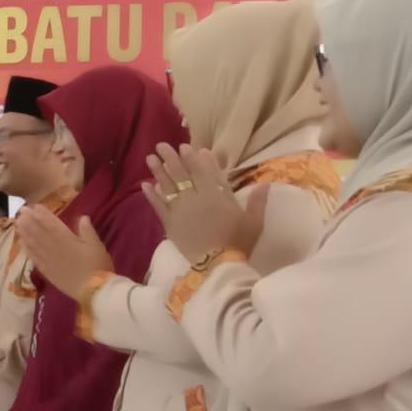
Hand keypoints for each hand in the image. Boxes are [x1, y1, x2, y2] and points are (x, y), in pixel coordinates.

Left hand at [16, 206, 112, 301]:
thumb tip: (83, 217)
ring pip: (34, 244)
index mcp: (67, 240)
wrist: (94, 291)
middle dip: (29, 221)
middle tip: (21, 211)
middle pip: (39, 233)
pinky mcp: (47, 272)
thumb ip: (87, 231)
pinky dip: (27, 250)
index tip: (34, 207)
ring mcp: (49, 261)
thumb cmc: (98, 266)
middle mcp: (54, 248)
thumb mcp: (97, 245)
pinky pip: (34, 259)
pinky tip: (21, 243)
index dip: (42, 215)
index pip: (52, 225)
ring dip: (25, 233)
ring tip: (17, 223)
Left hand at [143, 144, 266, 260]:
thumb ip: (258, 201)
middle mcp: (195, 199)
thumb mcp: (253, 222)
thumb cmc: (238, 243)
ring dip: (158, 171)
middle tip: (161, 145)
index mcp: (215, 196)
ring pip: (167, 187)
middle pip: (181, 175)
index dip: (193, 158)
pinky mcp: (170, 225)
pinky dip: (151, 195)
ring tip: (149, 158)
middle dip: (171, 158)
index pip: (202, 172)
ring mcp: (180, 211)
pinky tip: (144, 184)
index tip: (186, 146)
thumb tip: (266, 183)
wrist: (217, 265)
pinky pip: (158, 207)